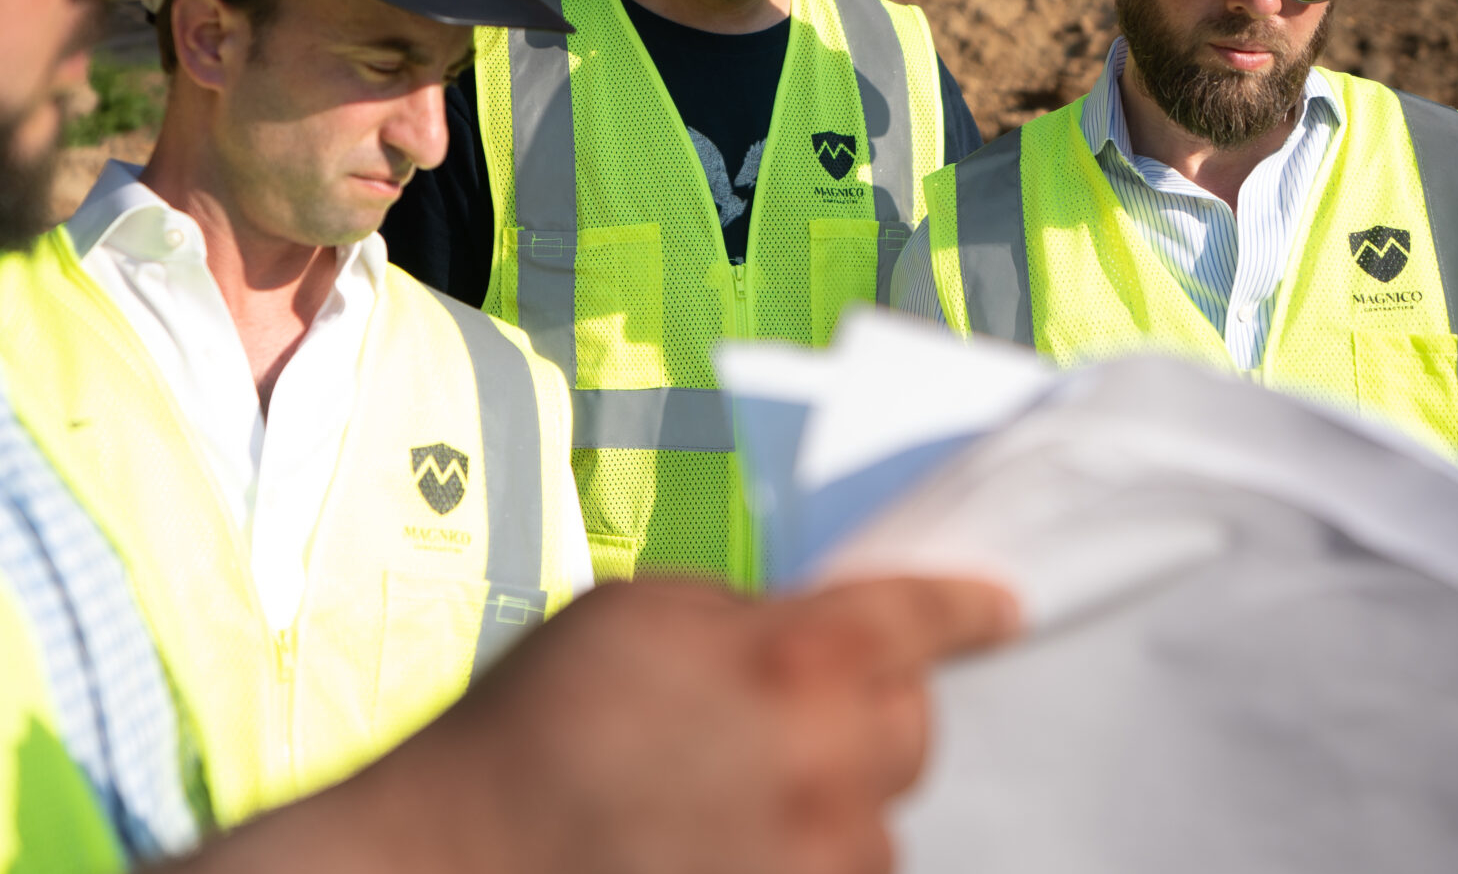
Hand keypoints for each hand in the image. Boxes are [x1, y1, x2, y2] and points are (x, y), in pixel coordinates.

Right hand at [198, 575, 1017, 873]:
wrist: (457, 865)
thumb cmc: (532, 735)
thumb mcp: (638, 615)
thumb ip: (748, 618)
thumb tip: (813, 631)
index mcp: (794, 660)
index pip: (915, 620)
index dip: (964, 609)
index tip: (1000, 610)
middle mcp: (826, 766)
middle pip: (911, 729)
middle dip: (864, 712)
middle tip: (779, 718)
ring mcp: (817, 865)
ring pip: (873, 824)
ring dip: (823, 807)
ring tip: (716, 806)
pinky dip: (793, 864)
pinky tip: (712, 850)